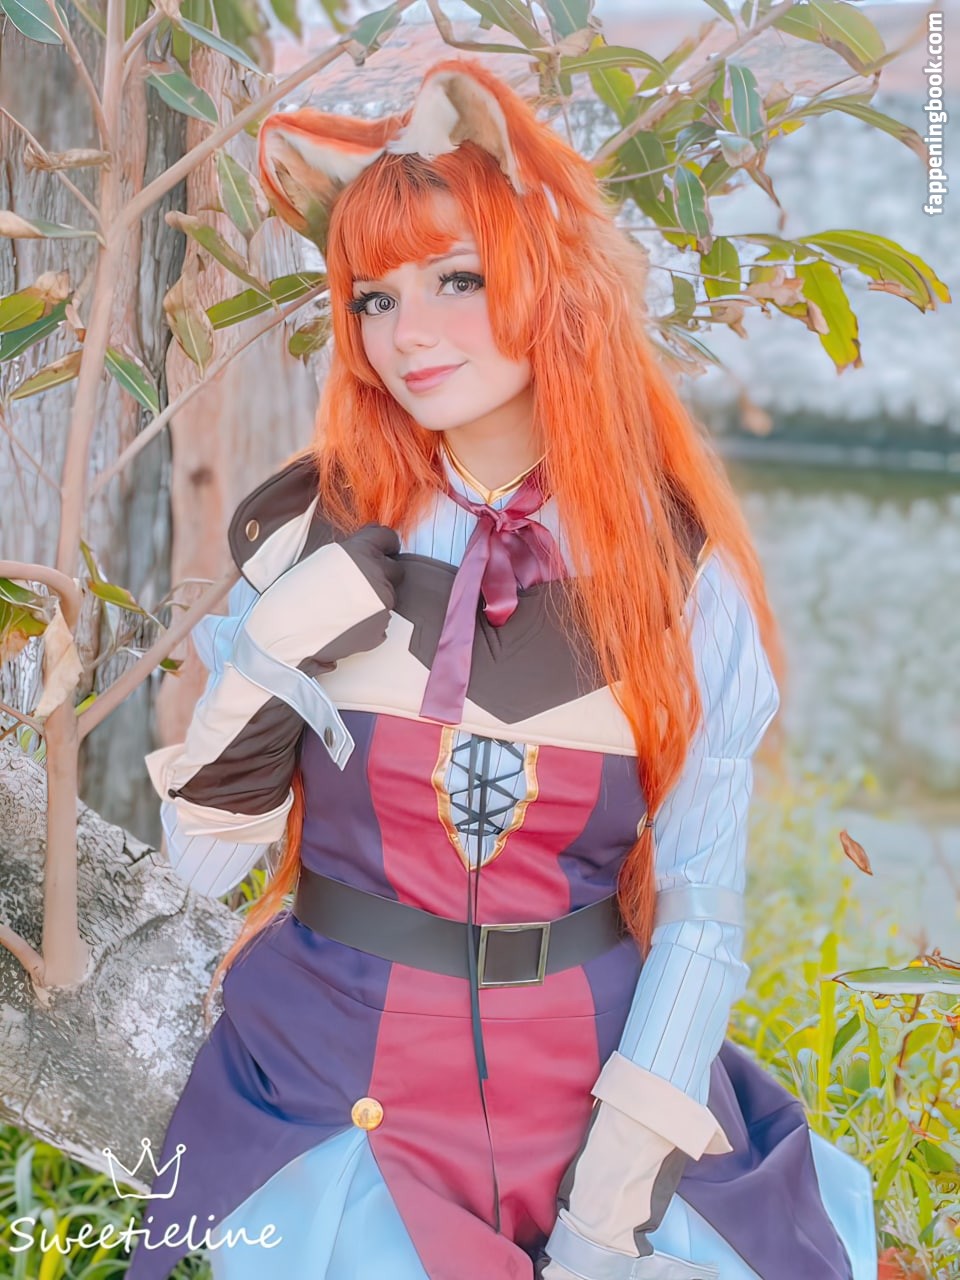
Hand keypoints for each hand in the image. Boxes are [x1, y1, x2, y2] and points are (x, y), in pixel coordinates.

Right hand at [243, 522, 402, 669]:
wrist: (284, 632)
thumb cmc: (293, 594)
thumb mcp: (323, 559)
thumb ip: (352, 553)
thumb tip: (370, 549)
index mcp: (360, 552)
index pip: (388, 538)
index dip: (384, 545)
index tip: (382, 550)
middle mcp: (376, 575)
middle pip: (394, 570)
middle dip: (381, 574)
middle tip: (356, 584)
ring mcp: (382, 604)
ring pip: (388, 596)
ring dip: (374, 599)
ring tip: (344, 607)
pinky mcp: (381, 628)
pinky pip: (381, 620)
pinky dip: (370, 621)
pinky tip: (347, 622)